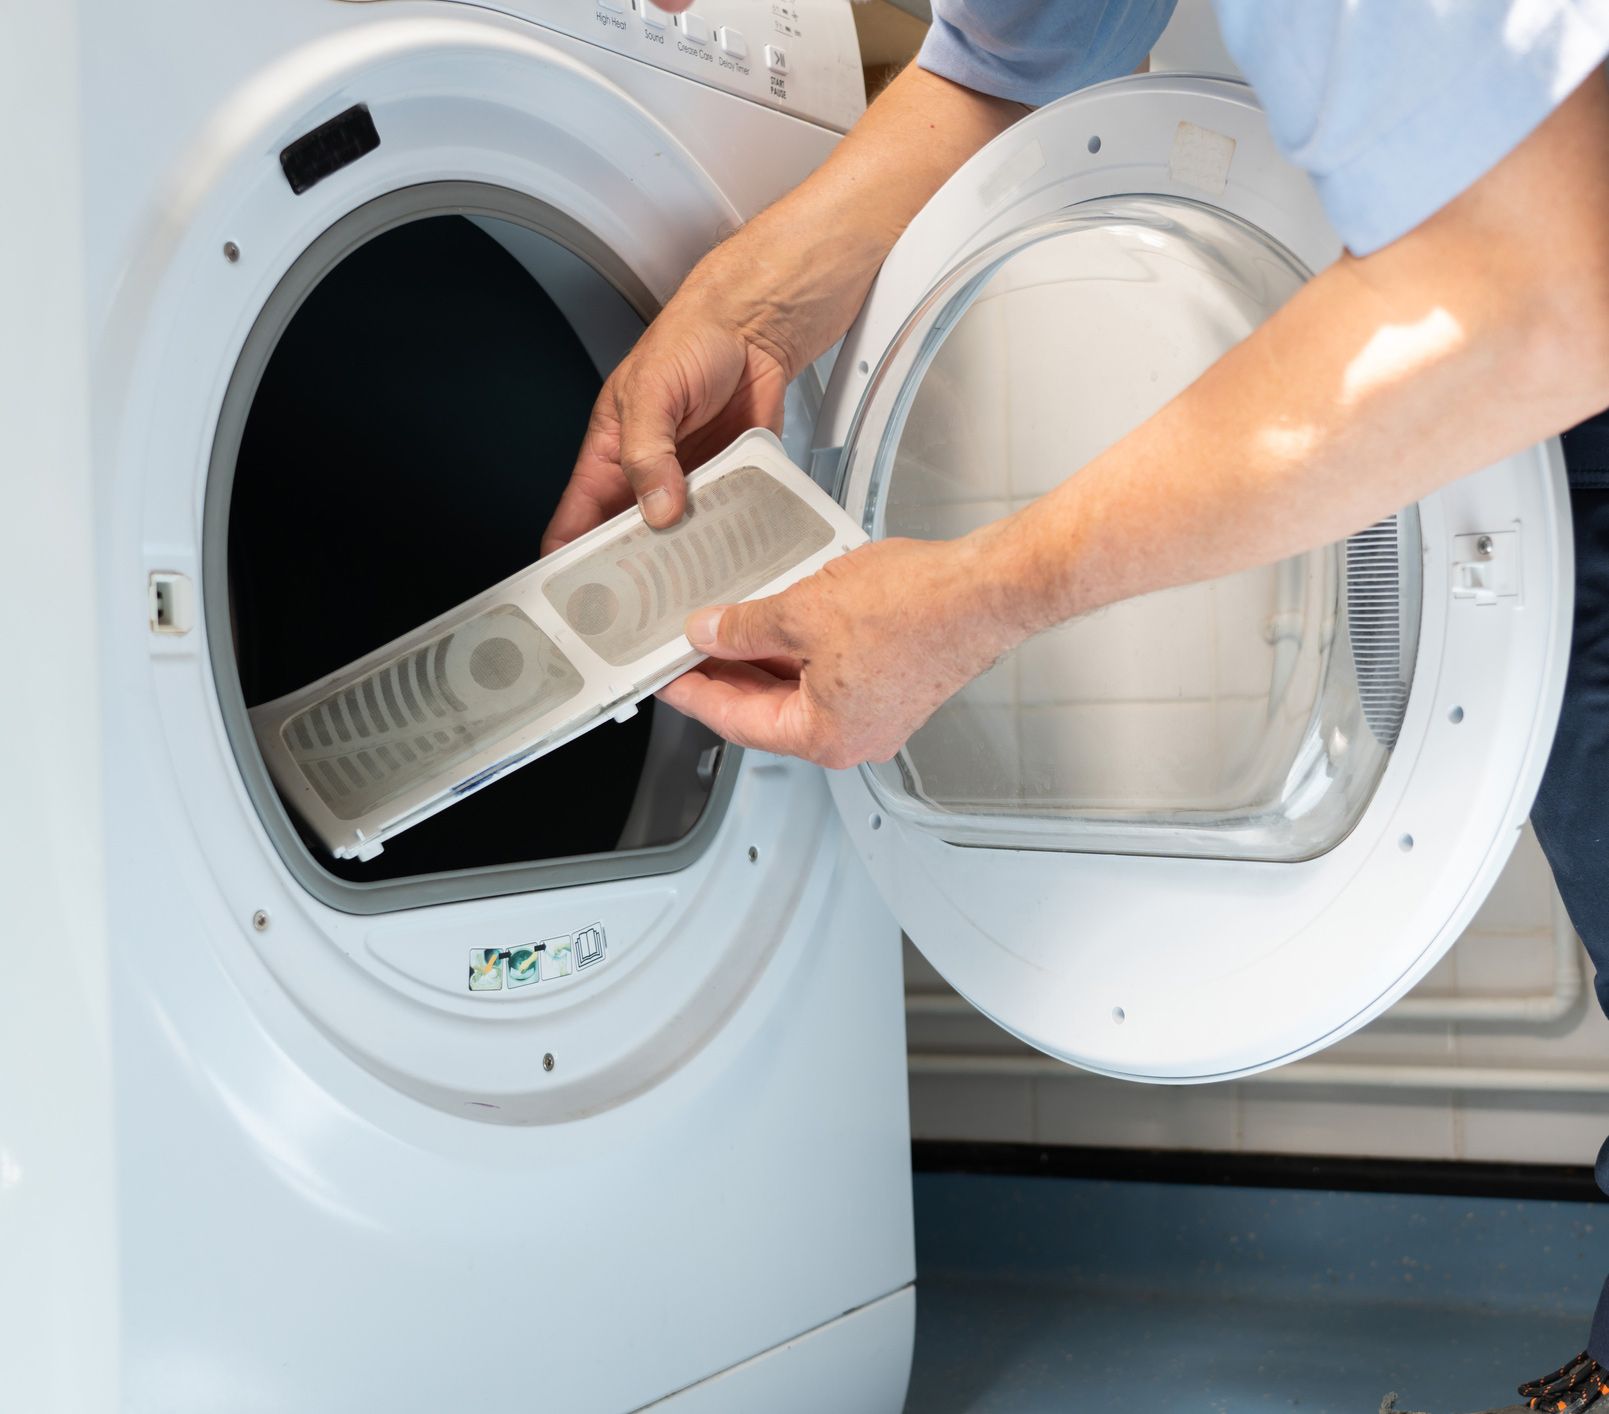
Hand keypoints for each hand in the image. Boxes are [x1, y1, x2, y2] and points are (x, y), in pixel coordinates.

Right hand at [540, 63, 1028, 556]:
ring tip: (688, 599)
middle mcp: (652, 469)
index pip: (577, 516)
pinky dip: (730, 541)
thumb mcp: (654, 389)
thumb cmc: (696, 331)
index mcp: (614, 447)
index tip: (568, 601)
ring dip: (685, 563)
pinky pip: (728, 518)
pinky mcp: (736, 476)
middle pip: (630, 539)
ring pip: (681, 537)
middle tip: (636, 617)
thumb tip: (653, 509)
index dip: (568, 560)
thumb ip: (649, 453)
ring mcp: (694, 477)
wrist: (768, 316)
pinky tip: (734, 563)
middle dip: (631, 576)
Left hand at [657, 535, 1023, 768]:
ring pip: (800, 691)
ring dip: (764, 659)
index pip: (734, 721)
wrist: (989, 589)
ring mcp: (878, 716)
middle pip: (766, 711)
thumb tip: (709, 633)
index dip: (691, 692)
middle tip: (687, 647)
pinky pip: (832, 677)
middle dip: (726, 674)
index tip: (664, 676)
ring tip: (731, 622)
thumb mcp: (804, 610)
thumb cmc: (920, 608)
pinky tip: (786, 618)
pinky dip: (803, 653)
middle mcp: (852, 738)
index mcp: (823, 736)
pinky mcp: (896, 689)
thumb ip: (744, 626)